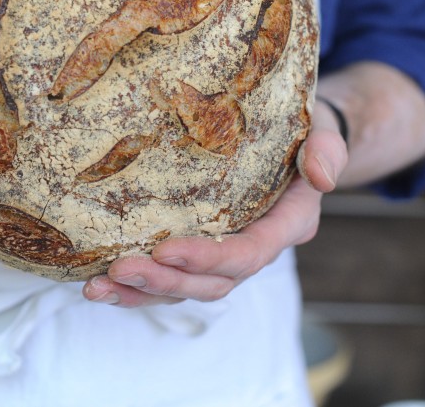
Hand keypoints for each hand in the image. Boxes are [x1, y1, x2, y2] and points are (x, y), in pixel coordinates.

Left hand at [82, 98, 347, 306]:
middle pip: (211, 283)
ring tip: (97, 288)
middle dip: (165, 281)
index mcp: (285, 226)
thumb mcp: (323, 134)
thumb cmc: (304, 131)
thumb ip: (327, 151)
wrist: (294, 138)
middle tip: (120, 269)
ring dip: (141, 293)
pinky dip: (134, 286)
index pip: (248, 254)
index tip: (165, 250)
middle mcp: (254, 248)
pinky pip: (168, 278)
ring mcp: (224, 254)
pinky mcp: (199, 250)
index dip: (208, 259)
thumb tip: (322, 176)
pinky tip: (98, 284)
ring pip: (185, 289)